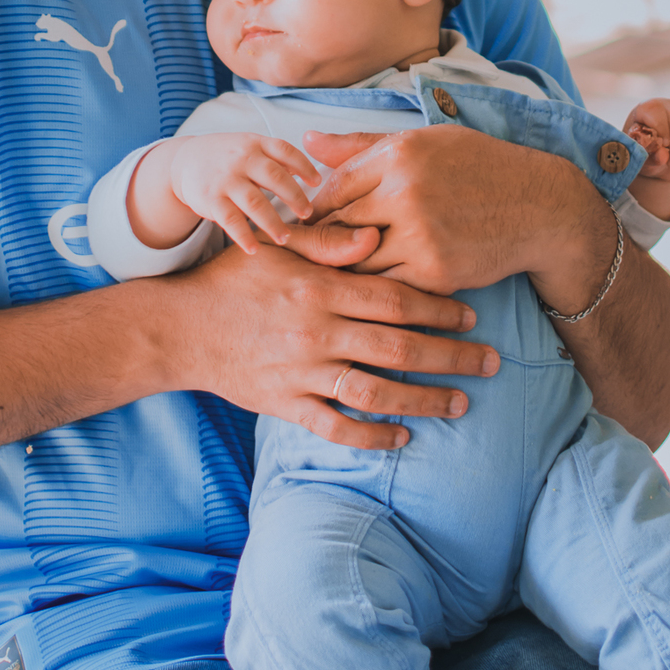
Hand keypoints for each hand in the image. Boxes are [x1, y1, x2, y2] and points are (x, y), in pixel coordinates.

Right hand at [167, 133, 319, 253]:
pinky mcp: (210, 199)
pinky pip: (230, 221)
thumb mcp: (249, 147)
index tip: (317, 183)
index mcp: (254, 143)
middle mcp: (241, 159)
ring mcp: (225, 179)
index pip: (285, 150)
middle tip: (308, 214)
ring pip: (255, 203)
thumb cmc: (227, 157)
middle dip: (295, 197)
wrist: (184, 161)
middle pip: (274, 176)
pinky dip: (243, 237)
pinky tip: (254, 249)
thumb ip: (276, 158)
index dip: (304, 166)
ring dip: (273, 223)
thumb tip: (308, 174)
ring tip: (285, 238)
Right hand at [170, 240, 500, 450]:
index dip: (437, 308)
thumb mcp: (277, 248)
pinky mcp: (284, 405)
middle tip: (490, 361)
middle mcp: (314, 332)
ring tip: (461, 402)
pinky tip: (403, 436)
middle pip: (398, 348)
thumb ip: (328, 242)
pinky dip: (373, 436)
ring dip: (425, 400)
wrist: (178, 328)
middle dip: (451, 356)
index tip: (469, 315)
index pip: (393, 298)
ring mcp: (300, 373)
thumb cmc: (233, 280)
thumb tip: (377, 233)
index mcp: (318, 288)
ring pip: (376, 392)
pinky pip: (337, 428)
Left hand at [301, 125, 599, 299]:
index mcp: (399, 154)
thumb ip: (362, 147)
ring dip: (343, 272)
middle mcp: (405, 192)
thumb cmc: (479, 168)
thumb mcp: (425, 143)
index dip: (314, 210)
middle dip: (320, 244)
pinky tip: (368, 291)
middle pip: (336, 226)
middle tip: (306, 258)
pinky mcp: (435, 272)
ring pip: (355, 262)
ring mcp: (420, 234)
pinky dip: (374, 290)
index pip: (331, 188)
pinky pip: (385, 287)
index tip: (309, 223)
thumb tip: (307, 143)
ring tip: (331, 277)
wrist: (541, 208)